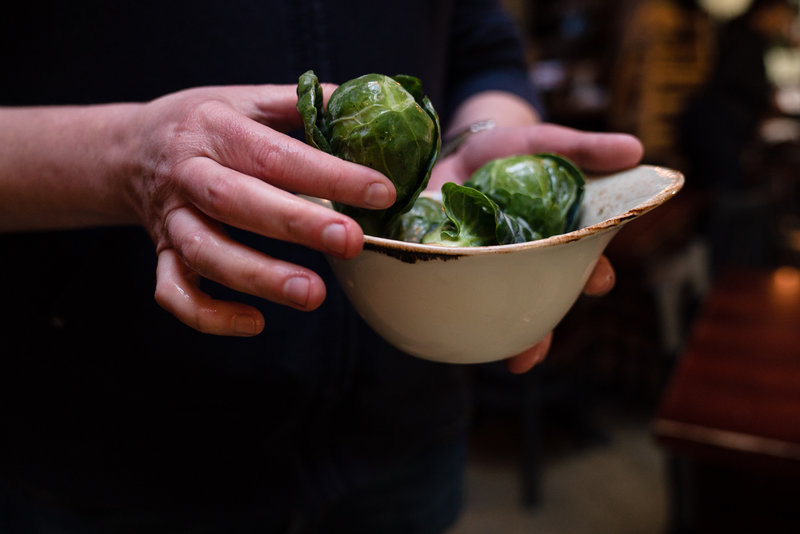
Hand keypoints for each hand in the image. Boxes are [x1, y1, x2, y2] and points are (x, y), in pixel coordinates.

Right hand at [128, 85, 395, 335]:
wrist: (129, 150)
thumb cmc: (202, 125)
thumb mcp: (245, 99)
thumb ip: (301, 105)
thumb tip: (366, 111)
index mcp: (214, 129)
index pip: (275, 153)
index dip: (329, 174)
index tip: (381, 191)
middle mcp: (188, 174)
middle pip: (237, 201)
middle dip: (297, 224)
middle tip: (352, 242)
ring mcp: (171, 219)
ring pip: (206, 253)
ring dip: (259, 276)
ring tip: (313, 294)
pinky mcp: (162, 255)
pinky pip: (175, 292)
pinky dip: (209, 314)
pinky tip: (255, 322)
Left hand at [429, 122, 641, 372]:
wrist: (459, 151)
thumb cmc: (513, 150)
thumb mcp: (547, 144)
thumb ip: (584, 149)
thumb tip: (635, 150)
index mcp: (558, 239)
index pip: (583, 263)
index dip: (593, 274)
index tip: (599, 279)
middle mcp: (527, 262)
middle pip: (541, 300)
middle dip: (543, 330)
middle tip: (537, 349)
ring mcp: (490, 268)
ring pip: (503, 308)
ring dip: (509, 337)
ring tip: (513, 360)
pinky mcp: (452, 266)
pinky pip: (458, 295)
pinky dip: (458, 312)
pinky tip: (456, 330)